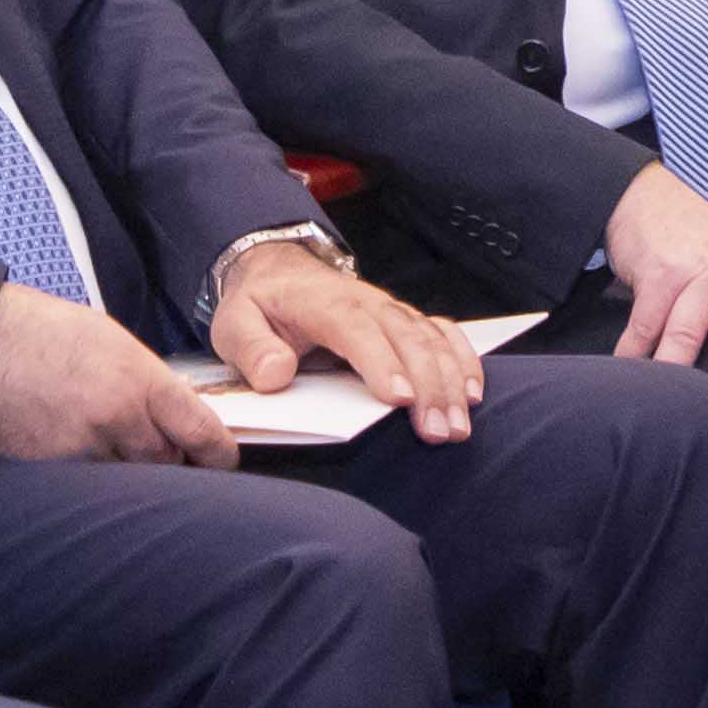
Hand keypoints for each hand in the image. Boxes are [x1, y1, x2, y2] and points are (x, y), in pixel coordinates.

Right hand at [0, 276, 238, 467]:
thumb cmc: (40, 333)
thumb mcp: (110, 341)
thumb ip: (147, 380)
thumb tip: (174, 411)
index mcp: (141, 380)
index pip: (202, 433)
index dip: (218, 455)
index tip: (222, 462)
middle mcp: (120, 418)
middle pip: (167, 463)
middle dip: (167, 460)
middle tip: (155, 448)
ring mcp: (85, 449)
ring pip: (127, 479)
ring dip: (125, 470)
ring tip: (103, 442)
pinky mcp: (54, 471)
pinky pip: (88, 486)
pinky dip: (89, 478)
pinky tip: (71, 450)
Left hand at [219, 253, 489, 442]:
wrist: (280, 274)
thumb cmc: (260, 306)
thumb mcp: (234, 324)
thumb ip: (251, 349)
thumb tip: (276, 375)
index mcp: (324, 303)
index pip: (356, 330)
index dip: (381, 362)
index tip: (399, 399)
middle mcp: (367, 303)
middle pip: (407, 339)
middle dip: (429, 386)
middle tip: (438, 433)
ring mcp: (392, 311)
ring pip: (432, 340)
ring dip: (451, 382)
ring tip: (459, 426)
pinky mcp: (406, 323)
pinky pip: (444, 335)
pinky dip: (464, 360)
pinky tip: (473, 393)